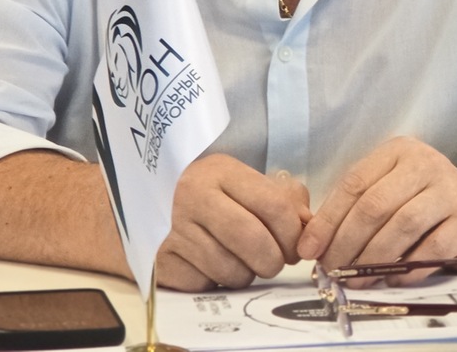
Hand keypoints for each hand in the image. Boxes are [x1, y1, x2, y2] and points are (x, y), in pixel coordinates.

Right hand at [156, 155, 310, 290]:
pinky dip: (216, 284)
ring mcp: (172, 229)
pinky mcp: (159, 259)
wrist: (149, 208)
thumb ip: (287, 200)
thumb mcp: (249, 185)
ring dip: (246, 275)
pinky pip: (202, 284)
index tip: (297, 246)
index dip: (293, 233)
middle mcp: (193, 196)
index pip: (274, 205)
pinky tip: (214, 269)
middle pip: (252, 240)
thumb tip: (307, 227)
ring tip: (243, 264)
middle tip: (275, 263)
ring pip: (229, 269)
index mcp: (222, 172)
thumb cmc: (216, 198)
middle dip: (273, 261)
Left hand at [299, 136, 456, 284]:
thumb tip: (313, 244)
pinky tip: (392, 278)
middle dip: (346, 243)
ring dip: (372, 258)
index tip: (309, 250)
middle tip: (332, 269)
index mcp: (399, 152)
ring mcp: (450, 193)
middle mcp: (426, 165)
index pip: (354, 184)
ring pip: (402, 225)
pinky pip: (431, 248)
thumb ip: (354, 207)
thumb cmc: (421, 199)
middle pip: (375, 205)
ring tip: (355, 278)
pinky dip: (406, 268)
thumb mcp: (388, 188)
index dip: (327, 220)